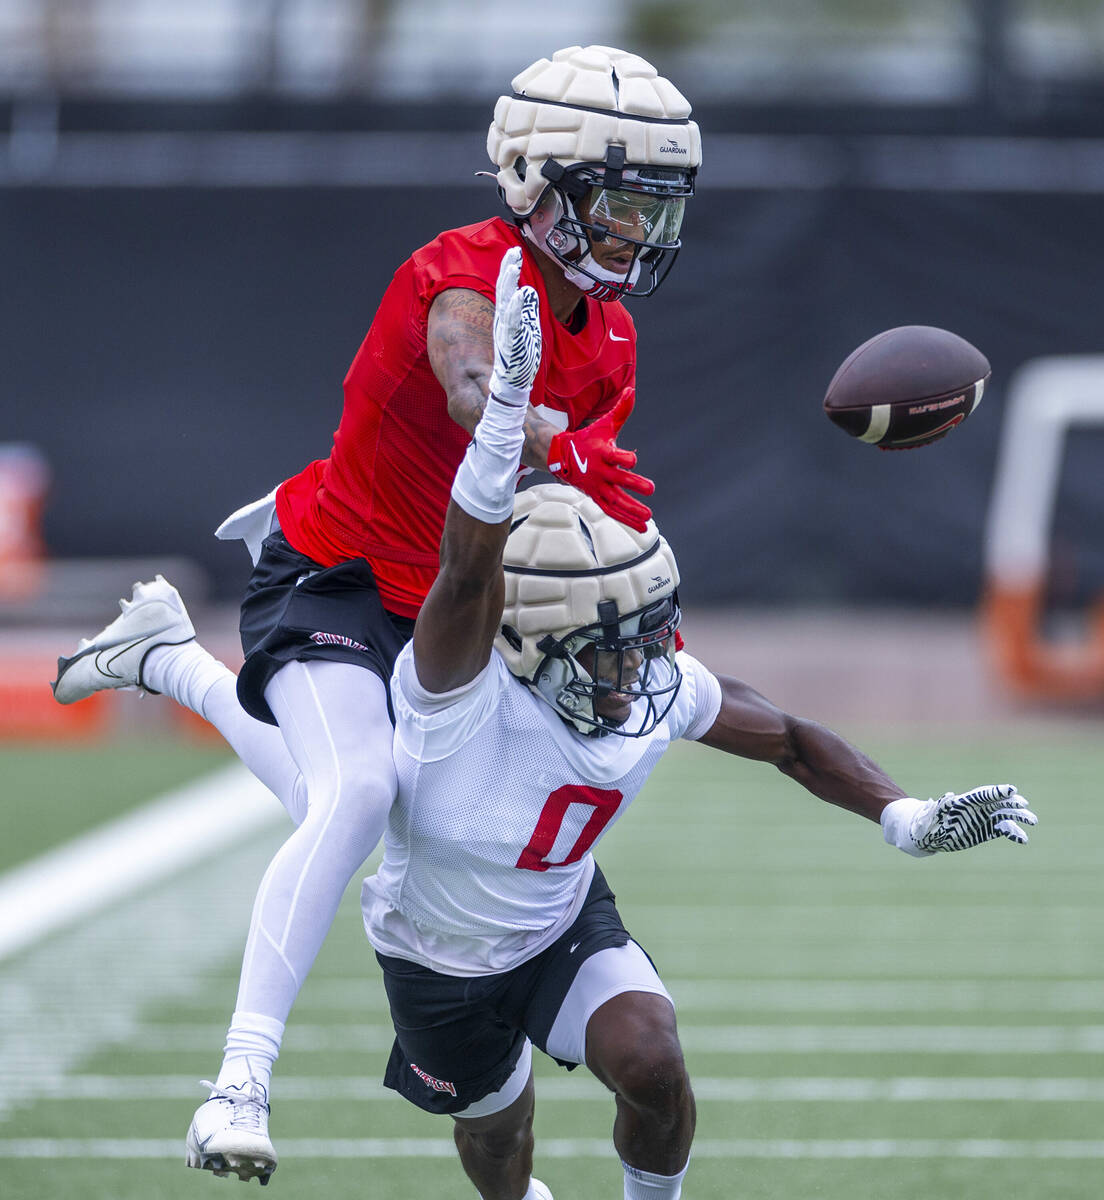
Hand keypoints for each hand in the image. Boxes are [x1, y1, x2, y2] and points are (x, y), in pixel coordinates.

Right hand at [487, 247, 541, 405]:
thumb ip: (526, 310)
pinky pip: (513, 323)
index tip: (514, 252)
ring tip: (513, 267)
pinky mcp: (511, 344)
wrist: (511, 387)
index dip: (509, 270)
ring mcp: (506, 333)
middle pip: (503, 292)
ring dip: (509, 284)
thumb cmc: (520, 359)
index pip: (506, 290)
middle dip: (507, 271)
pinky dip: (517, 308)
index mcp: (507, 318)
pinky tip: (522, 294)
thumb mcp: (527, 329)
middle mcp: (504, 322)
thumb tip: (529, 290)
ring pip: (506, 304)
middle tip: (513, 252)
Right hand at [547, 387, 655, 531]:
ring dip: (632, 510)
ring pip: (615, 501)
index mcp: (603, 453)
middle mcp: (600, 472)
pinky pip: (612, 512)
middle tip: (650, 488)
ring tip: (648, 517)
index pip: (614, 456)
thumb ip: (621, 410)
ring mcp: (597, 487)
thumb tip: (632, 390)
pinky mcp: (596, 497)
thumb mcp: (605, 424)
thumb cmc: (589, 439)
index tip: (632, 461)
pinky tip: (642, 528)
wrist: (561, 456)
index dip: (624, 458)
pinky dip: (626, 520)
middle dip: (634, 485)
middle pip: (618, 480)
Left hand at [882, 784, 1037, 856]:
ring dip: (1019, 817)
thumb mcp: (931, 814)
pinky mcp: (986, 830)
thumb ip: (938, 807)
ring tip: (1033, 821)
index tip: (1012, 789)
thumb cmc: (927, 822)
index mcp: (965, 801)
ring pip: (1005, 815)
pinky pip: (1003, 830)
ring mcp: (983, 819)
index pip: (983, 794)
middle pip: (998, 802)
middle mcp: (977, 808)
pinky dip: (1013, 833)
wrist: (930, 834)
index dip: (997, 791)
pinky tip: (1023, 839)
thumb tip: (946, 797)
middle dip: (1012, 803)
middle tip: (1024, 804)